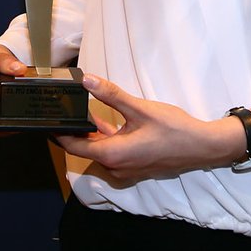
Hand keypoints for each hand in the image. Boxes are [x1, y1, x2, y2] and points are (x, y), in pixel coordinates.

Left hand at [54, 74, 246, 186]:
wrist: (203, 147)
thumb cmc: (173, 129)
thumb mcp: (140, 108)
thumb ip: (111, 95)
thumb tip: (85, 80)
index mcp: (112, 155)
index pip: (73, 146)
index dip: (58, 133)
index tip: (47, 120)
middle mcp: (115, 167)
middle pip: (84, 150)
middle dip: (73, 131)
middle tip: (62, 110)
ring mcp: (126, 170)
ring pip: (99, 152)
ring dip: (91, 135)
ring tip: (79, 112)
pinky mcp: (135, 167)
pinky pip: (113, 154)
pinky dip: (106, 140)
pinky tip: (105, 123)